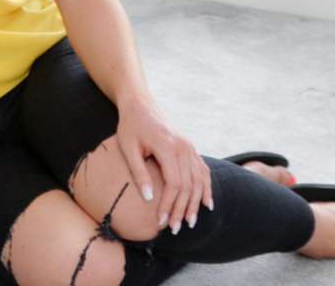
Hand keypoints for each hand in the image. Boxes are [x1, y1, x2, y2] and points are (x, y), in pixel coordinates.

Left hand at [114, 97, 210, 235]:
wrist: (140, 104)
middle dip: (181, 209)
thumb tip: (150, 199)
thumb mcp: (128, 148)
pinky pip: (203, 171)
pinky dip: (206, 188)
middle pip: (188, 186)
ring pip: (198, 180)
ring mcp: (190, 147)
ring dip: (195, 203)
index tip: (161, 222)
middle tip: (173, 229)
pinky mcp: (190, 148)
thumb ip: (139, 173)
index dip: (169, 205)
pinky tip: (206, 204)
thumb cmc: (130, 126)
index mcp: (168, 147)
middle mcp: (184, 148)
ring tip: (189, 222)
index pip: (174, 184)